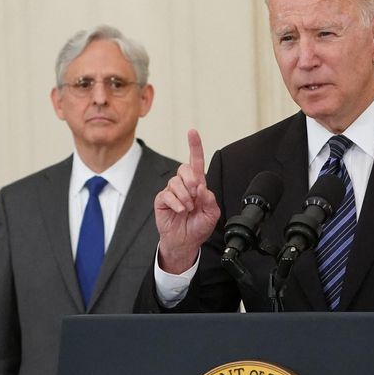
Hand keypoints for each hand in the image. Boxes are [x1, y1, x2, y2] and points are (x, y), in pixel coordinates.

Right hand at [155, 129, 220, 273]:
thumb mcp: (212, 214)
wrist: (186, 242)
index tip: (192, 132)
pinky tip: (181, 211)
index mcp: (197, 185)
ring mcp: (171, 192)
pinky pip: (167, 194)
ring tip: (188, 208)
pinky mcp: (162, 200)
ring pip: (176, 182)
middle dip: (192, 180)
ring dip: (185, 196)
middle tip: (195, 196)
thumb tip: (202, 187)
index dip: (194, 146)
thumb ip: (210, 200)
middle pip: (185, 169)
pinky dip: (176, 203)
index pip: (196, 162)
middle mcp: (184, 185)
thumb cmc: (198, 226)